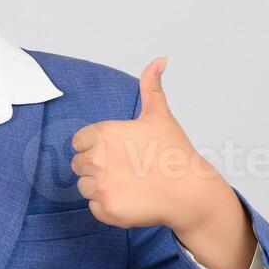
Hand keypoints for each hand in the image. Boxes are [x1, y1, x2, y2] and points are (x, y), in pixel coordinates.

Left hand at [69, 56, 230, 234]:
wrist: (190, 192)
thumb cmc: (174, 152)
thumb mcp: (159, 115)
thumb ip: (151, 86)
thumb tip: (160, 59)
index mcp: (103, 134)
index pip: (78, 143)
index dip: (95, 148)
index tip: (117, 153)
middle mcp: (97, 158)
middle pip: (79, 165)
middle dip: (98, 167)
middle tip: (127, 169)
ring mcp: (100, 185)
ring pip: (85, 187)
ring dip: (102, 187)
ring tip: (130, 184)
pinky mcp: (106, 209)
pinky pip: (94, 207)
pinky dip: (108, 206)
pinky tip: (131, 199)